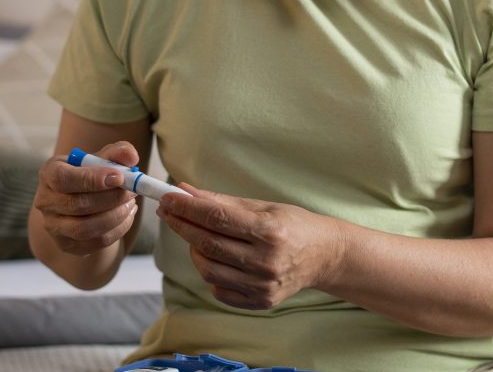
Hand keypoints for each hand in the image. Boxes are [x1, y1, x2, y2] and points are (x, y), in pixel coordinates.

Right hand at [33, 142, 139, 256]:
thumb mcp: (102, 159)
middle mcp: (45, 200)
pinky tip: (126, 216)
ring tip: (130, 204)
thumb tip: (130, 156)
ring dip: (115, 216)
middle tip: (132, 191)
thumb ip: (117, 153)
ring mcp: (53, 225)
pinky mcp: (66, 244)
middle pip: (77, 205)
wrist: (83, 202)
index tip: (119, 177)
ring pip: (85, 228)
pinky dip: (118, 230)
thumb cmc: (92, 176)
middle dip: (111, 198)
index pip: (62, 178)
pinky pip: (96, 242)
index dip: (92, 179)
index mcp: (49, 173)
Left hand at [156, 185, 345, 309]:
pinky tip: (216, 259)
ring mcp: (263, 285)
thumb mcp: (263, 206)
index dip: (187, 208)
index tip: (168, 198)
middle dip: (182, 225)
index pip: (217, 217)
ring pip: (208, 270)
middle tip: (169, 212)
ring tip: (198, 237)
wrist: (325, 256)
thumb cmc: (293, 225)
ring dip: (195, 250)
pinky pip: (219, 289)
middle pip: (208, 244)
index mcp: (269, 231)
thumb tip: (185, 191)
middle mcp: (266, 261)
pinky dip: (210, 272)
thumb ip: (223, 201)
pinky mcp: (260, 302)